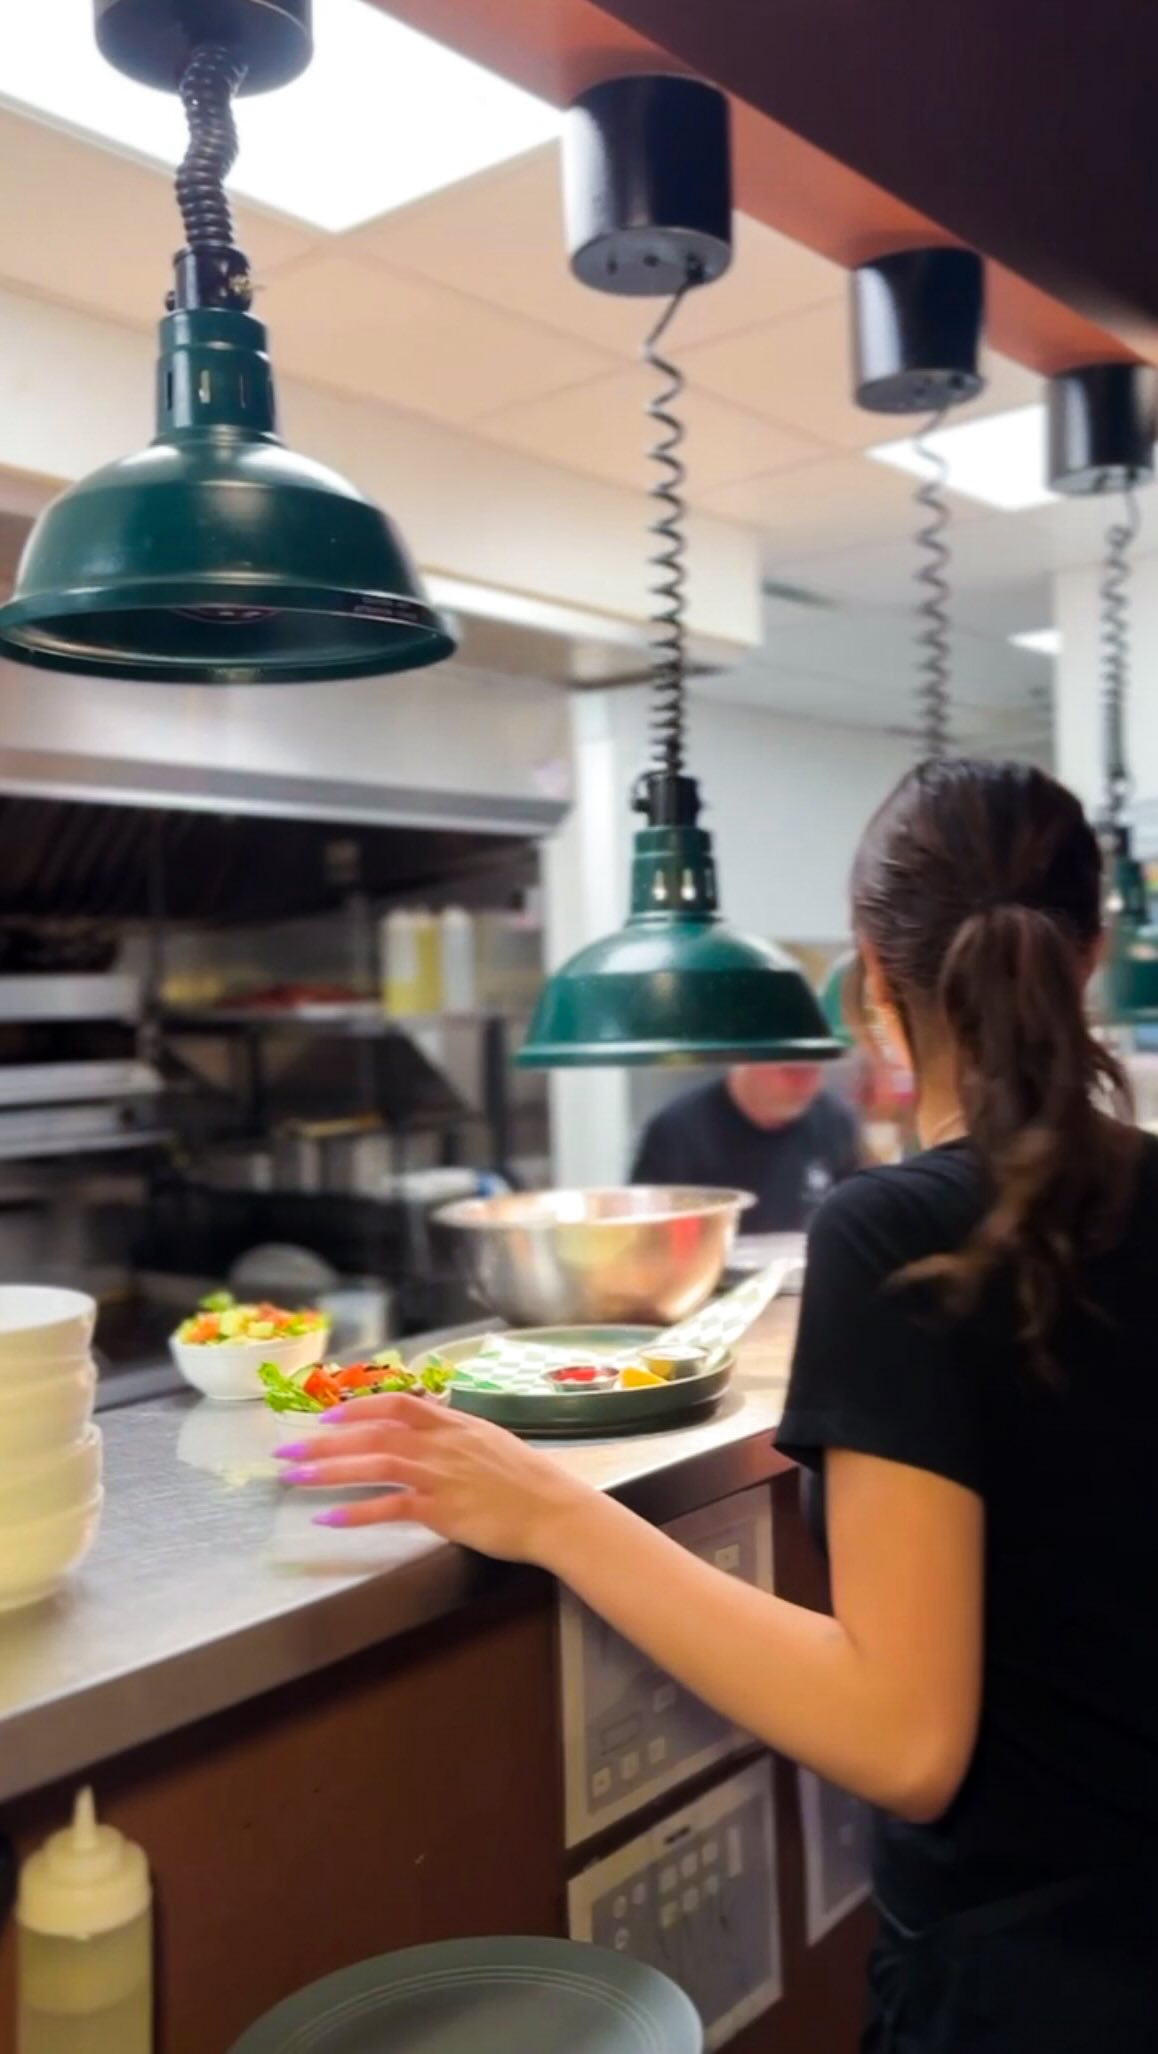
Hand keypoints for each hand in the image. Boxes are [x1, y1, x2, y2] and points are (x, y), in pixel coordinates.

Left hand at [274, 1395, 593, 1563]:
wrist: (554, 1509)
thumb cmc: (527, 1480)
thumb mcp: (488, 1441)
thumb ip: (453, 1435)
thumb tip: (427, 1427)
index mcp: (452, 1423)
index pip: (396, 1403)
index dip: (357, 1407)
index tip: (326, 1414)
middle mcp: (440, 1443)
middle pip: (373, 1433)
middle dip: (325, 1440)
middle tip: (287, 1450)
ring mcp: (439, 1475)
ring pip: (374, 1464)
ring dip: (330, 1470)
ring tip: (295, 1477)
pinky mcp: (441, 1509)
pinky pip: (390, 1507)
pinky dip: (356, 1513)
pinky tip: (329, 1519)